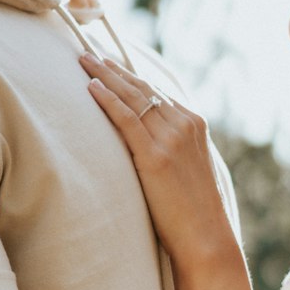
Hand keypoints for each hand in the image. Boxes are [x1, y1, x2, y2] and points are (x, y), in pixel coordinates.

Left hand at [81, 53, 236, 268]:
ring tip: (83, 60)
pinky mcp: (155, 156)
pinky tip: (91, 87)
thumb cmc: (193, 212)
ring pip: (133, 97)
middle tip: (88, 51)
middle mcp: (185, 124)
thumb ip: (171, 147)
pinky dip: (107, 99)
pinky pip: (126, 118)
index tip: (109, 62)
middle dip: (113, 68)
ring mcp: (171, 138)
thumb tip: (145, 141)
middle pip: (142, 88)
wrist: (206, 238)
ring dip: (105, 75)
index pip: (156, 92)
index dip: (129, 76)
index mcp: (194, 124)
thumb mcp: (187, 168)